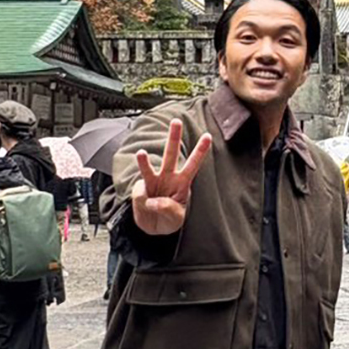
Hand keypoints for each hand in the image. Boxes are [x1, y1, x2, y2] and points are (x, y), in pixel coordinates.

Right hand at [130, 119, 212, 235]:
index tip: (208, 136)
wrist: (154, 227)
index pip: (193, 164)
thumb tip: (153, 201)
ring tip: (141, 154)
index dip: (200, 151)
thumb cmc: (169, 219)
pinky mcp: (140, 189)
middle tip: (176, 121)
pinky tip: (146, 206)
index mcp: (183, 183)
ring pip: (149, 167)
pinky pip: (139, 193)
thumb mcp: (176, 219)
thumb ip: (168, 209)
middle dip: (173, 137)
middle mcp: (168, 177)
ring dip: (144, 160)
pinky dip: (142, 200)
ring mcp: (153, 182)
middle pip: (171, 154)